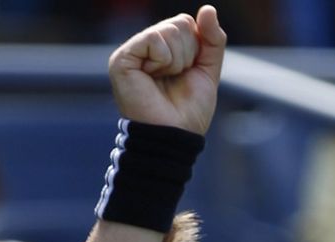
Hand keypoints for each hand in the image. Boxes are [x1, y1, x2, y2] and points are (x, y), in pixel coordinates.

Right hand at [107, 5, 226, 133]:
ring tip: (164, 79)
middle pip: (178, 23)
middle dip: (188, 53)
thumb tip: (208, 9)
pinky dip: (163, 60)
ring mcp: (131, 52)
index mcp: (162, 49)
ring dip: (177, 60)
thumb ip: (212, 39)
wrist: (175, 135)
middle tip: (175, 77)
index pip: (186, 23)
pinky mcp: (121, 59)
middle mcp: (144, 47)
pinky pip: (153, 39)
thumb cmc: (188, 110)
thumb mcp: (208, 70)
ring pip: (168, 30)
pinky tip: (153, 77)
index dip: (196, 47)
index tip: (188, 72)